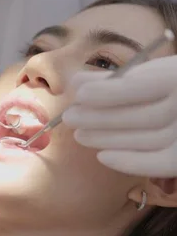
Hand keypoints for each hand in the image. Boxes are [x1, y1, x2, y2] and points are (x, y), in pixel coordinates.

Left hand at [63, 56, 176, 177]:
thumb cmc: (168, 84)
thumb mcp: (149, 72)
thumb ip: (118, 78)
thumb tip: (76, 82)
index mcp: (176, 76)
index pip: (139, 86)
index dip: (106, 92)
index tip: (79, 93)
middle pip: (142, 117)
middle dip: (100, 118)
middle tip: (70, 117)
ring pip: (148, 140)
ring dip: (108, 139)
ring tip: (79, 134)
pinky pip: (161, 164)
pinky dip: (130, 163)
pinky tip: (102, 157)